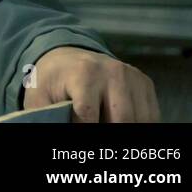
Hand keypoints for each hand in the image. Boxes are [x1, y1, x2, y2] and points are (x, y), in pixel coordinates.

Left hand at [24, 46, 159, 121]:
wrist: (65, 56)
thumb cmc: (52, 81)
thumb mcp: (40, 96)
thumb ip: (45, 116)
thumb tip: (52, 126)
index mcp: (83, 73)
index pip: (89, 115)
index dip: (82, 128)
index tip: (76, 127)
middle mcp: (112, 72)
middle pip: (121, 119)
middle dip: (108, 130)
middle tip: (96, 135)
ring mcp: (132, 76)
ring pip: (141, 120)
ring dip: (125, 129)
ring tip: (105, 124)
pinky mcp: (144, 82)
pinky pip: (151, 115)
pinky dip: (139, 124)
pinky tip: (119, 122)